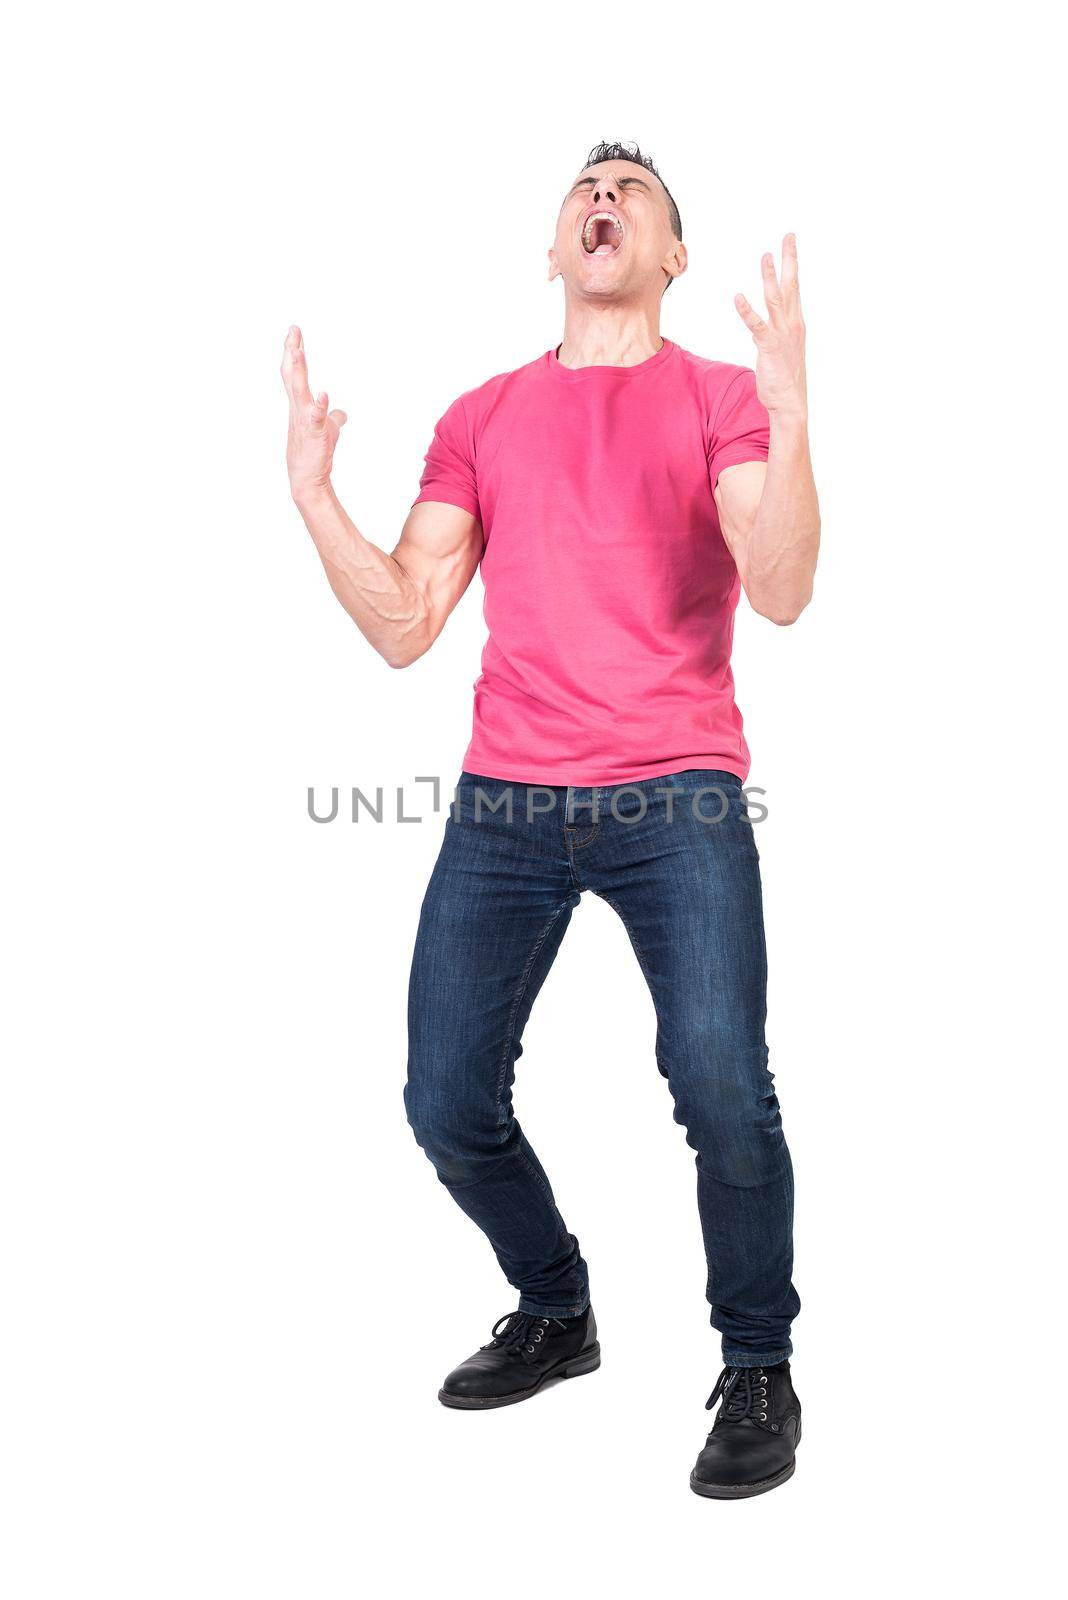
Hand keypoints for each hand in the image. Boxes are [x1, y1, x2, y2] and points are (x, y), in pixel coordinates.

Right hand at [280, 326, 347, 501]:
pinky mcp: (315, 433)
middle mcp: (298, 408)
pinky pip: (317, 417)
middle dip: (292, 352)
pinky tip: (324, 394)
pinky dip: (321, 405)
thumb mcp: (328, 429)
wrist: (309, 478)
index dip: (294, 352)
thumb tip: (342, 412)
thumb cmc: (315, 453)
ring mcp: (305, 420)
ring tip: (297, 350)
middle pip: (292, 375)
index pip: (295, 374)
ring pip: (299, 391)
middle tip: (293, 330)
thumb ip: (333, 416)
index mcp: (300, 404)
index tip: (295, 332)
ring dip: (298, 371)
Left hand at [734, 236, 806, 418]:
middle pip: (791, 285)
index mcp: (796, 322)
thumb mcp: (781, 349)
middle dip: (789, 260)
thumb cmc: (785, 377)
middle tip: (788, 237)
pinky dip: (747, 311)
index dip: (792, 264)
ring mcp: (782, 334)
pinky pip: (756, 325)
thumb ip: (773, 332)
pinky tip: (738, 297)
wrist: (790, 401)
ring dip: (770, 277)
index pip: (795, 287)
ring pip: (776, 299)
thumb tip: (763, 325)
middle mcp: (792, 324)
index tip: (789, 243)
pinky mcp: (769, 347)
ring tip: (765, 256)